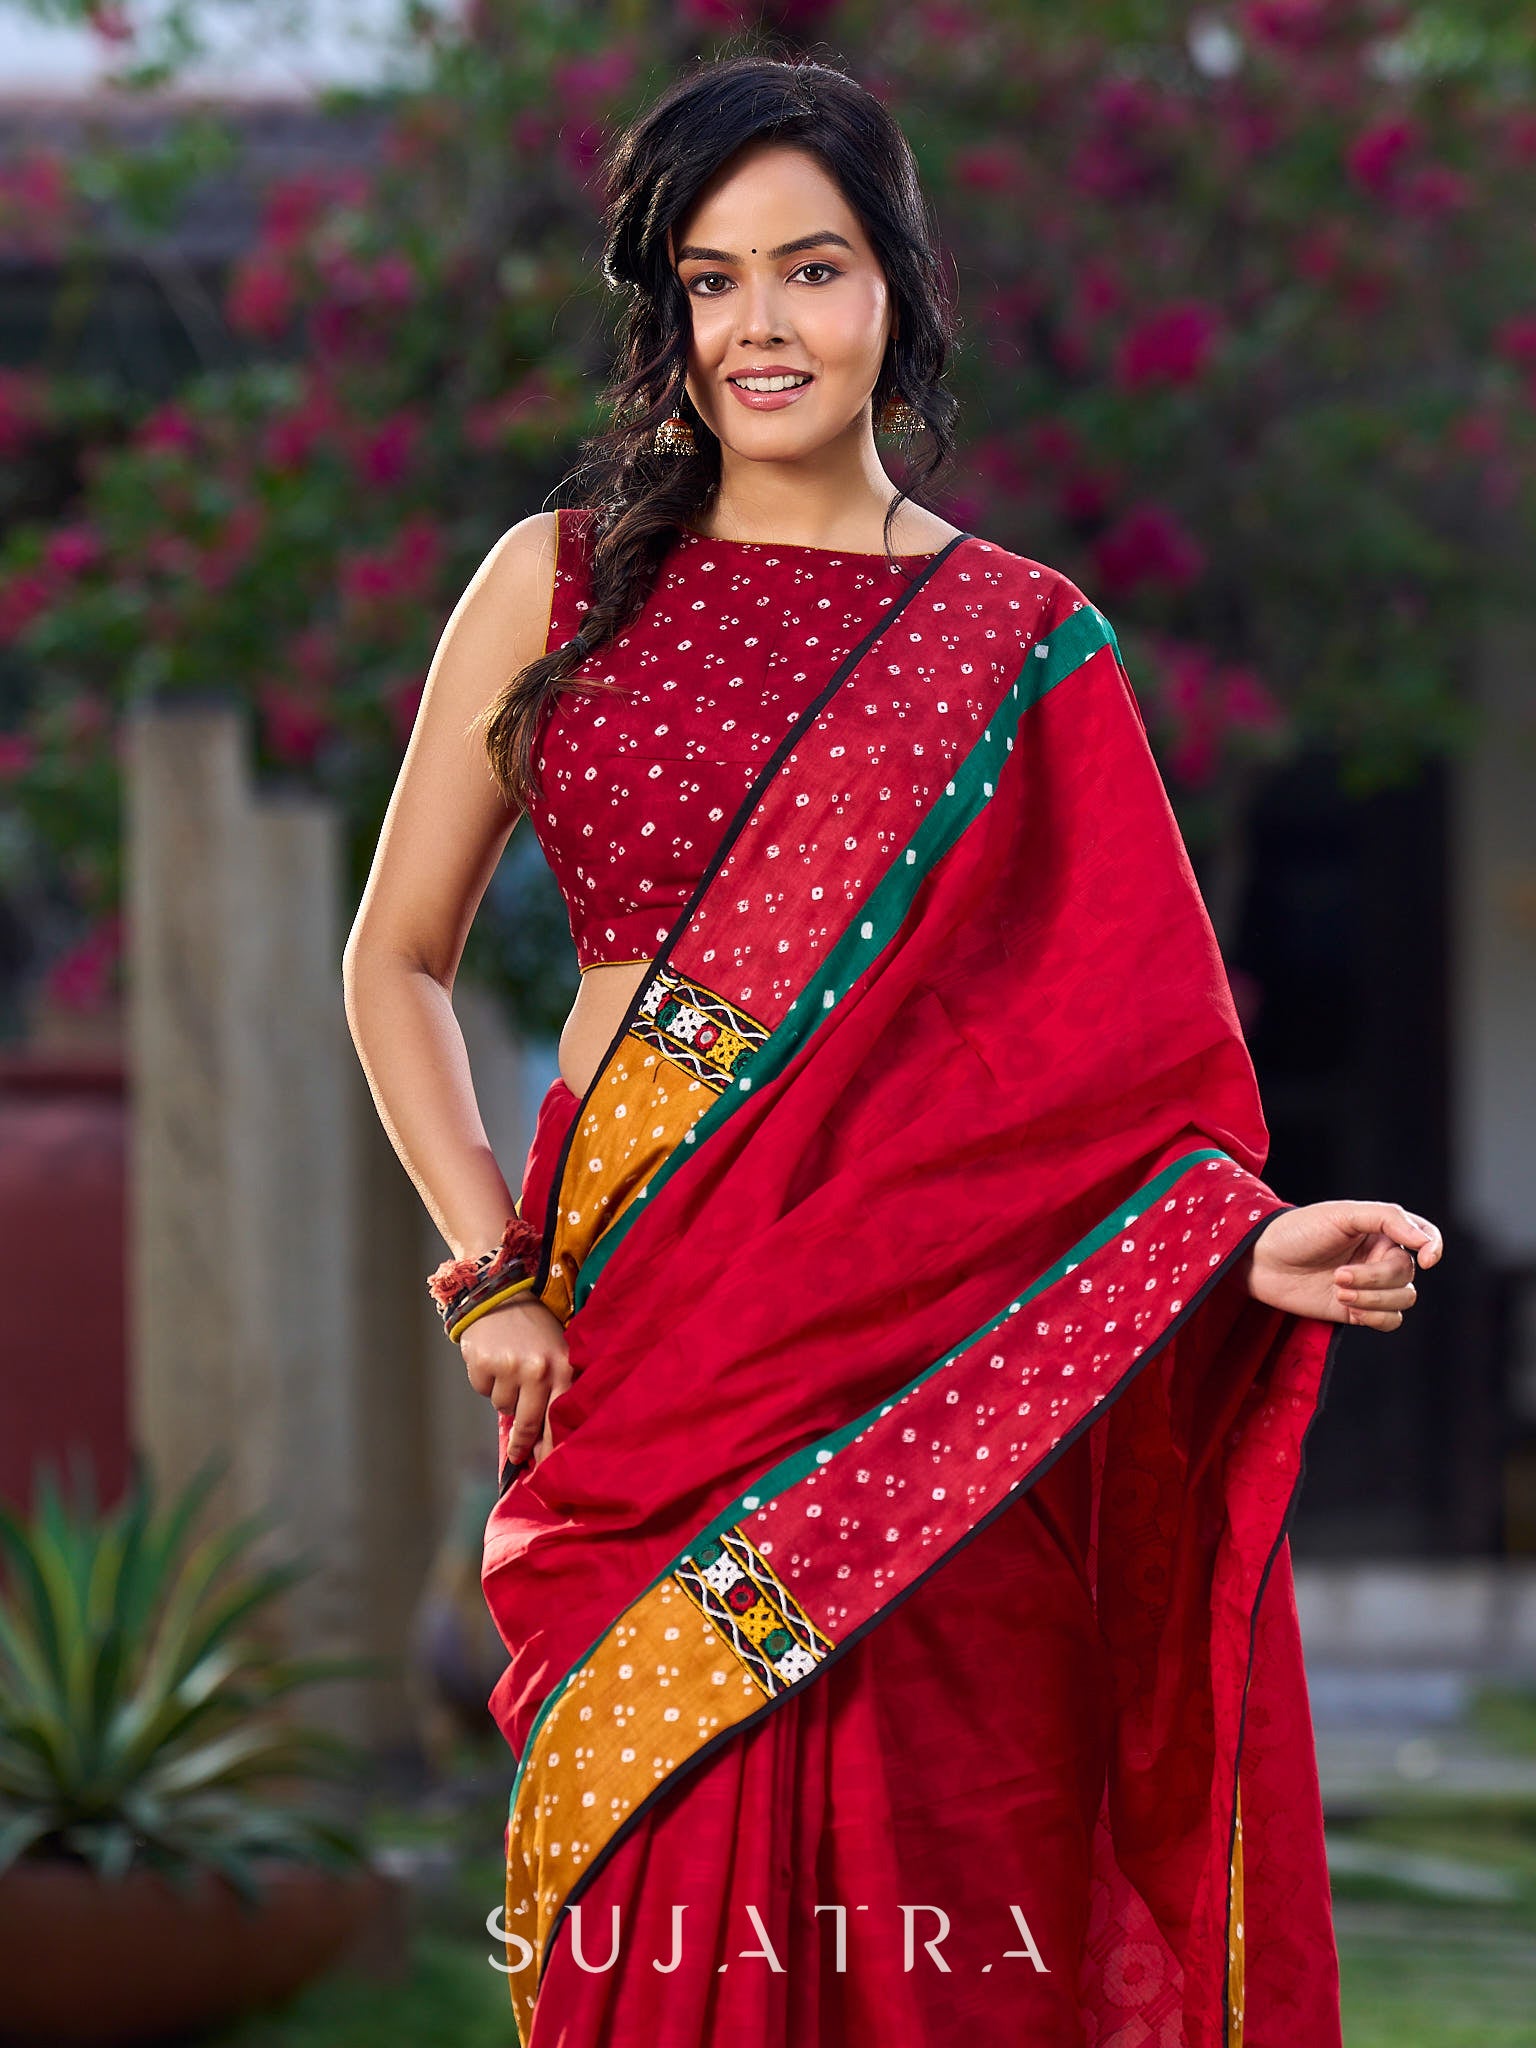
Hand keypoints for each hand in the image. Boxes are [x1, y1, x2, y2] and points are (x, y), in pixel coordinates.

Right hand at [460, 1295, 571, 1468]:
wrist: (501, 1293)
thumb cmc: (535, 1329)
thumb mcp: (557, 1353)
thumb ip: (555, 1390)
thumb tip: (542, 1440)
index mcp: (564, 1368)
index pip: (559, 1421)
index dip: (551, 1449)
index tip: (546, 1469)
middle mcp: (539, 1370)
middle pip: (530, 1424)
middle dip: (522, 1444)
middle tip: (517, 1457)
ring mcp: (510, 1367)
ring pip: (503, 1408)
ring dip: (505, 1398)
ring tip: (510, 1371)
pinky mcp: (484, 1364)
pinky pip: (484, 1391)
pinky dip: (487, 1382)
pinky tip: (494, 1361)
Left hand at [1245, 1200, 1442, 1328]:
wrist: (1261, 1262)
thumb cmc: (1298, 1231)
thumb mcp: (1341, 1214)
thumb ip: (1386, 1218)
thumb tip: (1424, 1239)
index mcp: (1381, 1229)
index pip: (1425, 1236)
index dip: (1433, 1247)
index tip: (1426, 1259)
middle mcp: (1380, 1256)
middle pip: (1407, 1274)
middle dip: (1376, 1278)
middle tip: (1339, 1275)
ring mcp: (1371, 1285)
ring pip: (1404, 1299)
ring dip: (1373, 1298)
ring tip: (1338, 1290)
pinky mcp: (1359, 1311)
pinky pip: (1390, 1320)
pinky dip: (1375, 1316)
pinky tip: (1347, 1306)